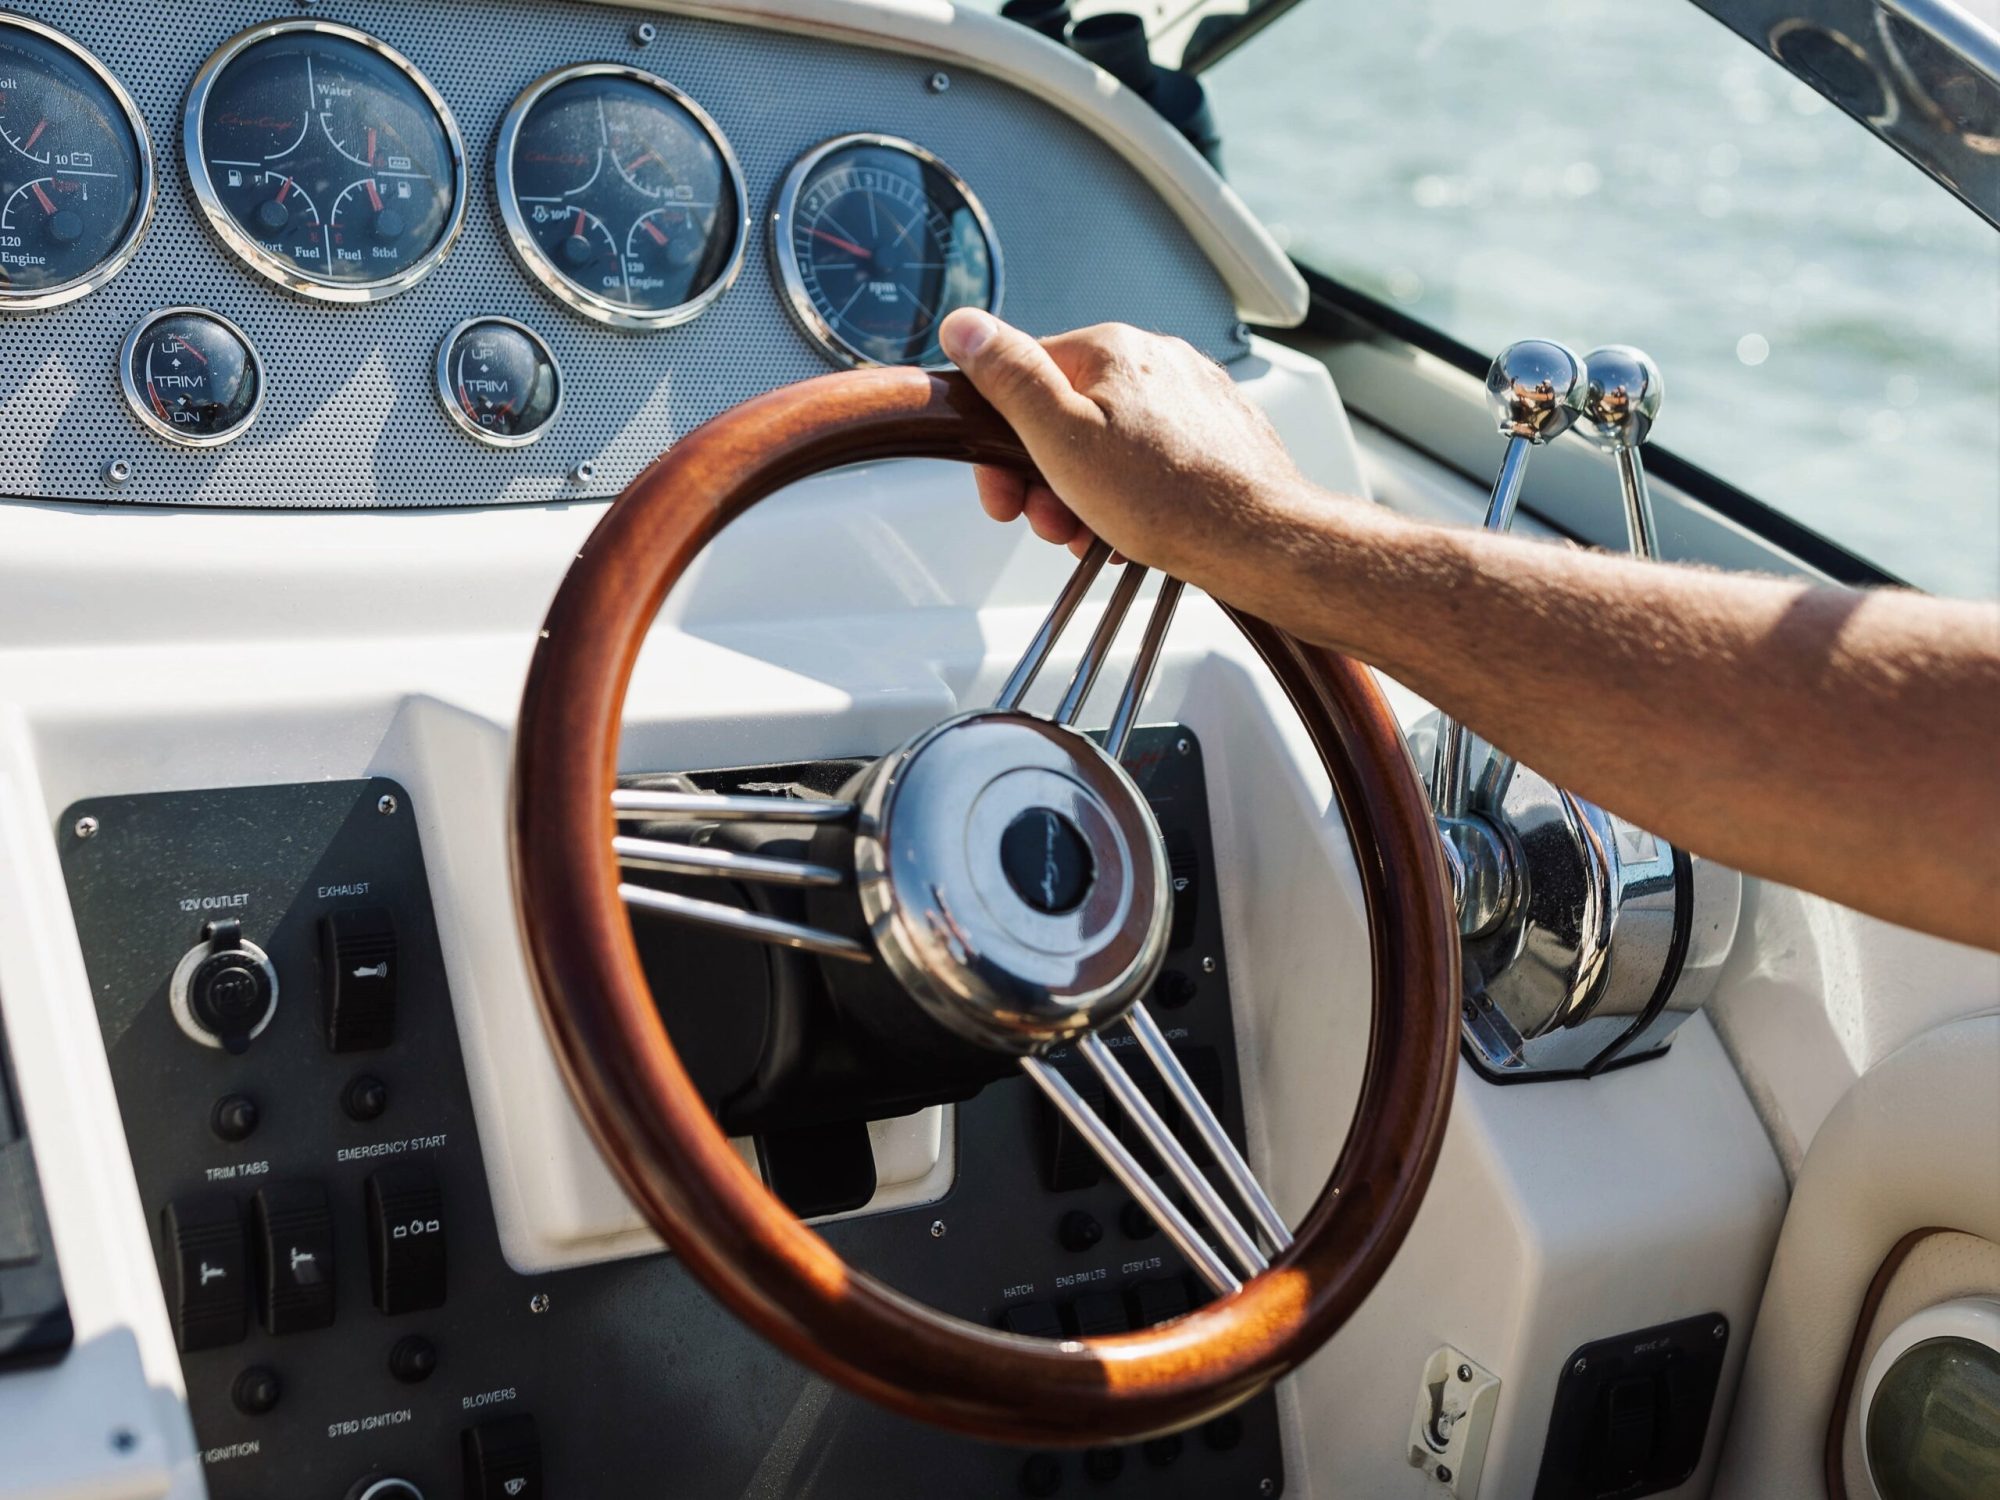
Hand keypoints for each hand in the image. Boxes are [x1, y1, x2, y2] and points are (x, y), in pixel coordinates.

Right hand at [937, 312, 1315, 589]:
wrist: (1259, 540)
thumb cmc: (1170, 499)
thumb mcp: (1061, 438)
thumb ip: (1009, 377)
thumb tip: (965, 325)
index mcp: (1111, 350)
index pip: (1022, 377)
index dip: (1000, 445)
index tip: (1003, 492)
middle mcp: (1156, 360)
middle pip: (1067, 413)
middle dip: (1046, 476)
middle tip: (1052, 521)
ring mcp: (1192, 396)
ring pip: (1110, 441)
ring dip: (1086, 492)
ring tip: (1096, 533)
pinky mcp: (1217, 433)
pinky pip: (1152, 459)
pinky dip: (1132, 494)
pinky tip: (1134, 527)